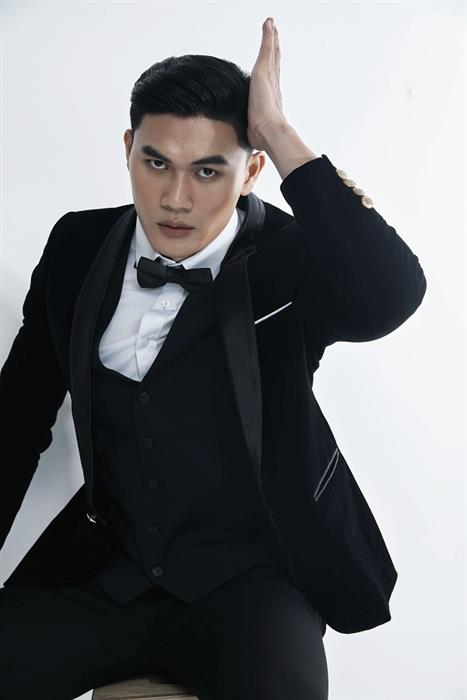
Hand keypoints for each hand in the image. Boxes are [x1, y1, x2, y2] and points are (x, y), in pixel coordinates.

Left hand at [246, 17, 288, 150]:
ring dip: (272, 38)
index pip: (272, 79)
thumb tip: (256, 153)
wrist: (270, 133)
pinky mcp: (263, 72)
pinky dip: (268, 36)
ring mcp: (269, 78)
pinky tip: (268, 24)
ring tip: (271, 26)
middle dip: (274, 49)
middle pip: (274, 62)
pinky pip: (266, 48)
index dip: (273, 68)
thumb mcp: (256, 134)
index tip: (274, 60)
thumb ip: (257, 136)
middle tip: (275, 35)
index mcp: (271, 98)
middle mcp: (273, 85)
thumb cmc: (264, 138)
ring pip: (271, 53)